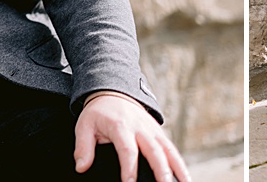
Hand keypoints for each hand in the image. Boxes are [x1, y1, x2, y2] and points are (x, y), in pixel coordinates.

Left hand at [74, 93, 188, 181]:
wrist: (113, 92)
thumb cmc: (99, 113)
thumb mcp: (84, 125)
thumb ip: (83, 147)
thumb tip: (82, 167)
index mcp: (121, 126)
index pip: (128, 149)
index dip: (129, 168)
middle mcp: (140, 127)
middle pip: (154, 150)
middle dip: (161, 170)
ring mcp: (152, 129)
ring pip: (169, 150)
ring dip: (178, 168)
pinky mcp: (159, 132)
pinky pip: (172, 149)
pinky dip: (180, 163)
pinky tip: (184, 178)